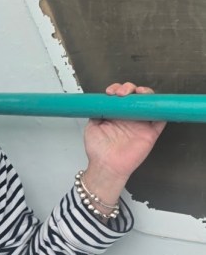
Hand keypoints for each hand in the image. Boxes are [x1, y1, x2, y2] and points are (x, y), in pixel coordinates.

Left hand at [82, 83, 165, 200]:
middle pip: (135, 96)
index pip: (120, 96)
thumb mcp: (92, 127)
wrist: (106, 166)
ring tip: (138, 93)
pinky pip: (161, 119)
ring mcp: (140, 124)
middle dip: (129, 88)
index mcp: (116, 115)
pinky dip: (161, 110)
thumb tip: (98, 102)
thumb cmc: (98, 151)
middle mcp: (129, 117)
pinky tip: (153, 103)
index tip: (111, 92)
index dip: (117, 89)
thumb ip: (96, 113)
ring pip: (149, 103)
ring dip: (146, 93)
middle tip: (122, 93)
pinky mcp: (150, 133)